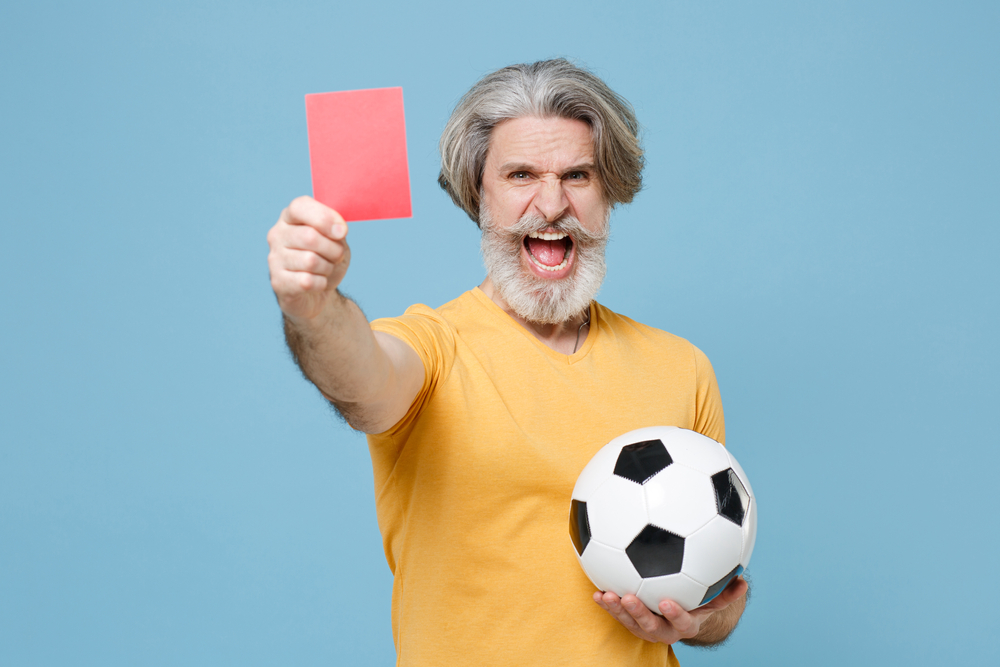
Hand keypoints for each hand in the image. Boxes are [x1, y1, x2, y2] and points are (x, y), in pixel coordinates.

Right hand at [267, 196, 349, 320]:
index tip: (343, 231)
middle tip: (337, 256)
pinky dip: (321, 283)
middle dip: (333, 249)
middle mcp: (277, 235)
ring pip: (310, 261)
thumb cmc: (326, 259)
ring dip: (327, 267)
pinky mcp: (278, 282)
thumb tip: (339, 229)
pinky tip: (317, 282)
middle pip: (310, 237)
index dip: (324, 218)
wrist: (316, 292)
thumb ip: (336, 228)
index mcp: (290, 217)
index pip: (299, 207)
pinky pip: (307, 281)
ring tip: (325, 269)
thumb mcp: (336, 239)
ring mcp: (274, 258)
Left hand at [593, 576, 747, 644]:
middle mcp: (664, 629)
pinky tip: (596, 592)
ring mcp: (645, 627)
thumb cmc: (698, 603)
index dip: (675, 614)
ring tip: (606, 595)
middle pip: (650, 626)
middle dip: (639, 613)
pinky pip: (617, 614)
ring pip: (630, 622)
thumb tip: (742, 582)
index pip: (681, 622)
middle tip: (629, 596)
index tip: (667, 602)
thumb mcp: (713, 599)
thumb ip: (726, 593)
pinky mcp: (630, 621)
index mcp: (685, 624)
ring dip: (617, 609)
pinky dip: (606, 604)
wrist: (680, 616)